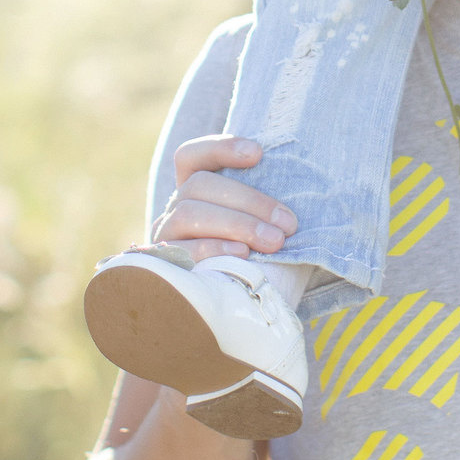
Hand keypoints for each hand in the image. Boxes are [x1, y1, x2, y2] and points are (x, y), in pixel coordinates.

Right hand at [152, 135, 298, 261]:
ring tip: (274, 241)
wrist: (236, 312)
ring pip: (189, 213)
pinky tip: (243, 256)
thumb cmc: (257, 260)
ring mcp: (166, 237)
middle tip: (287, 223)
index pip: (191, 156)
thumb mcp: (260, 227)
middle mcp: (175, 209)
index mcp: (196, 192)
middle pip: (198, 184)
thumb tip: (294, 194)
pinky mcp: (165, 267)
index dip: (220, 148)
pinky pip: (182, 250)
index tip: (258, 153)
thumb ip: (265, 209)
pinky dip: (215, 249)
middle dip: (249, 200)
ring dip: (237, 224)